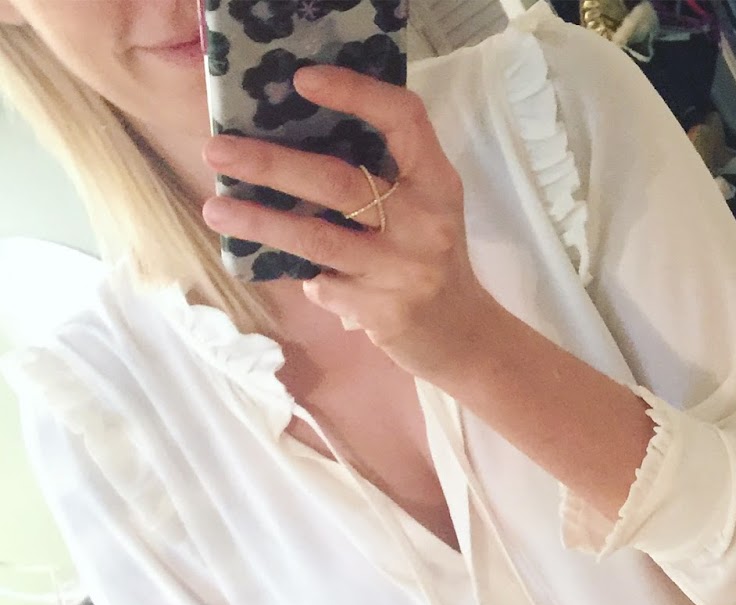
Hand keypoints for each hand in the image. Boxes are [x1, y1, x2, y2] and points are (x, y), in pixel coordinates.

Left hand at [199, 64, 499, 378]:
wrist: (465, 339)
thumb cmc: (433, 260)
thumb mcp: (426, 208)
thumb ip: (384, 175)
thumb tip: (295, 140)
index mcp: (437, 184)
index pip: (403, 120)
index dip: (355, 92)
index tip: (302, 80)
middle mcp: (426, 223)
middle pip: (338, 181)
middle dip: (271, 164)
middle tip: (217, 152)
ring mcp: (404, 270)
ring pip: (316, 239)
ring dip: (259, 223)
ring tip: (215, 211)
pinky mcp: (385, 311)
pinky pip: (324, 286)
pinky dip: (307, 280)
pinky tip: (307, 279)